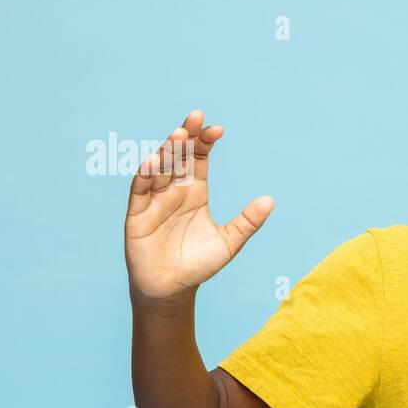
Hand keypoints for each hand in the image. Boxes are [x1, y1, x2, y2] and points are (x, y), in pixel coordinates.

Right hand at [124, 109, 272, 301]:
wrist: (172, 289)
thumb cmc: (198, 264)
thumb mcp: (229, 242)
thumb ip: (248, 222)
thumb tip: (270, 201)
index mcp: (196, 192)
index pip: (198, 159)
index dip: (205, 143)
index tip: (217, 129)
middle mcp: (174, 190)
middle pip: (178, 156)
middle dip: (186, 137)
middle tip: (196, 117)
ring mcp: (154, 200)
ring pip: (159, 168)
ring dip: (167, 151)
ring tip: (178, 135)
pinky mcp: (137, 215)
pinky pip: (140, 191)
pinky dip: (145, 175)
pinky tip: (153, 161)